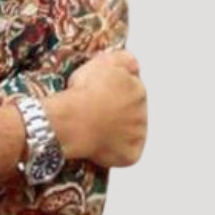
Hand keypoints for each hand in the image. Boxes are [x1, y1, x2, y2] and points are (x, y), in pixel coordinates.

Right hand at [45, 47, 146, 166]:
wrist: (72, 121)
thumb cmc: (83, 93)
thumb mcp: (103, 61)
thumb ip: (124, 59)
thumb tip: (134, 66)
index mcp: (138, 90)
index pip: (130, 91)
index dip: (112, 95)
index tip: (97, 98)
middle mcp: (143, 112)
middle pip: (130, 113)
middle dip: (116, 114)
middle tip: (94, 115)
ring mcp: (138, 135)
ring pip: (128, 134)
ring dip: (115, 133)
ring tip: (93, 131)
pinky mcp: (131, 154)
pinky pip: (124, 155)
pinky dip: (113, 153)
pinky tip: (97, 146)